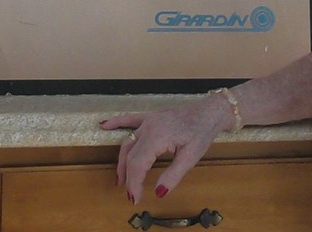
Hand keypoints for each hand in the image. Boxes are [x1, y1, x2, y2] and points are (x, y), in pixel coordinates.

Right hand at [100, 94, 231, 204]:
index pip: (138, 164)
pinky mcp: (151, 117)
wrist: (209, 112)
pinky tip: (103, 125)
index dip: (134, 183)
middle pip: (131, 156)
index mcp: (157, 137)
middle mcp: (148, 127)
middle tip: (130, 194)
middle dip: (128, 177)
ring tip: (120, 179)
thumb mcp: (191, 157)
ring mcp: (148, 120)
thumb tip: (158, 193)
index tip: (135, 199)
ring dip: (122, 161)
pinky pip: (129, 119)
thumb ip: (173, 175)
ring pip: (128, 143)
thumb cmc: (201, 133)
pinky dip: (116, 122)